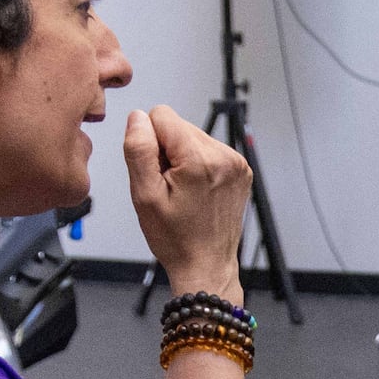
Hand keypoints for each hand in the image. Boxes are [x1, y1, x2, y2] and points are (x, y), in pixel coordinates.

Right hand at [123, 105, 248, 303]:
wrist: (206, 264)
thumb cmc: (176, 238)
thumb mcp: (144, 195)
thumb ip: (138, 150)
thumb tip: (138, 117)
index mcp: (200, 160)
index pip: (161, 114)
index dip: (149, 140)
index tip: (155, 170)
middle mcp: (224, 156)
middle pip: (178, 124)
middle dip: (166, 150)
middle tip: (167, 185)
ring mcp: (236, 162)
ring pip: (192, 135)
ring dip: (181, 157)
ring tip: (182, 190)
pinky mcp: (240, 169)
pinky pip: (208, 149)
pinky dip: (197, 164)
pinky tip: (195, 190)